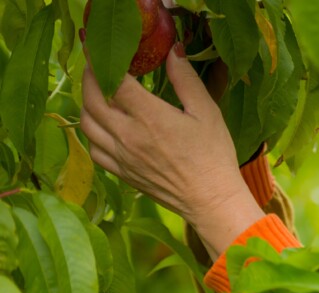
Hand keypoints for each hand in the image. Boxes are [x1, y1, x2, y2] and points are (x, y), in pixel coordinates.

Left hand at [81, 42, 263, 258]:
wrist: (211, 198)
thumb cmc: (214, 154)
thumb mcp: (207, 111)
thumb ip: (185, 79)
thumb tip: (172, 50)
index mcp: (150, 116)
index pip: (113, 81)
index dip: (103, 62)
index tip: (104, 51)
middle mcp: (128, 135)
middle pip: (91, 99)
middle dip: (89, 78)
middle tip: (96, 67)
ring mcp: (121, 156)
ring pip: (86, 123)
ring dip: (86, 103)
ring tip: (97, 93)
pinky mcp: (122, 172)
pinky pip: (93, 148)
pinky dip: (92, 131)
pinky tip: (103, 125)